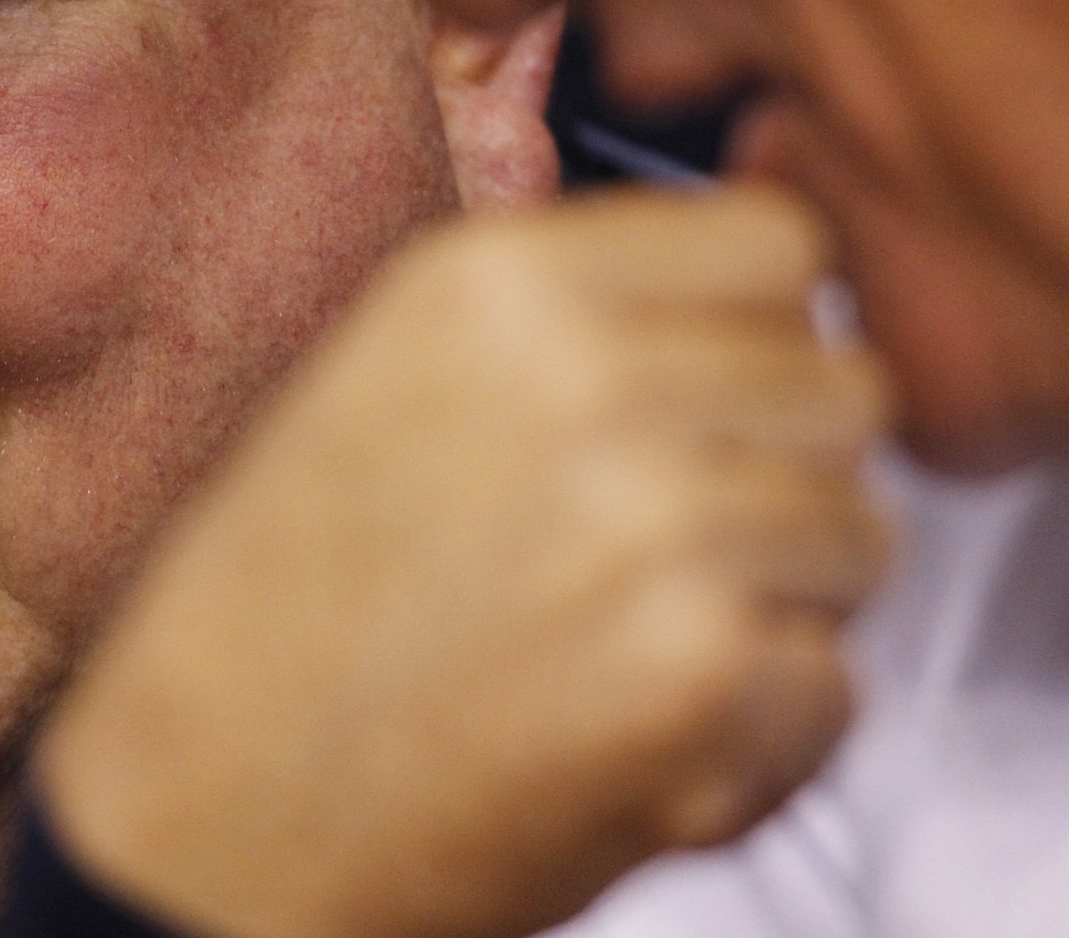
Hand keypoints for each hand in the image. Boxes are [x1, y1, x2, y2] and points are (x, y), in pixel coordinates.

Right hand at [36, 187, 894, 937]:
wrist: (208, 822)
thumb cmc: (281, 622)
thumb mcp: (382, 380)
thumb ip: (562, 320)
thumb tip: (753, 307)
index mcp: (497, 279)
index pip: (781, 246)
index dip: (758, 334)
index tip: (711, 399)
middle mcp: (590, 372)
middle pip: (842, 386)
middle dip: (782, 471)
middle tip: (667, 553)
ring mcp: (659, 516)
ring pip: (861, 534)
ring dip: (780, 607)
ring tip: (631, 650)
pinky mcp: (702, 672)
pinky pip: (837, 684)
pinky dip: (760, 738)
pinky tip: (636, 742)